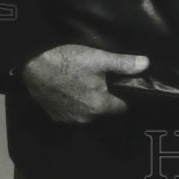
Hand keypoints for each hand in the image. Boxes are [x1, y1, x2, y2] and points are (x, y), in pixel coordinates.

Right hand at [20, 44, 148, 123]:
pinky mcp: (54, 116)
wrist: (32, 66)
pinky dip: (75, 105)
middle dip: (107, 99)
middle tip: (106, 82)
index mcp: (99, 107)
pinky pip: (72, 113)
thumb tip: (146, 64)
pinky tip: (72, 91)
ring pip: (88, 113)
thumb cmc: (67, 62)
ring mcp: (68, 120)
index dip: (126, 97)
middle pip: (104, 111)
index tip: (126, 87)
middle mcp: (85, 119)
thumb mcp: (99, 59)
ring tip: (89, 86)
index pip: (122, 108)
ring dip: (90, 103)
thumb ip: (123, 64)